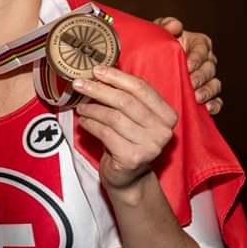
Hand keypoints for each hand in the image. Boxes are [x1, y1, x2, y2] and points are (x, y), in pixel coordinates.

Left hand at [72, 66, 176, 192]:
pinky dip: (91, 125)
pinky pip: (106, 133)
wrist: (128, 178)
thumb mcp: (134, 118)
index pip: (142, 88)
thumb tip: (100, 72)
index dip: (117, 77)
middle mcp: (163, 130)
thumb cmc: (128, 141)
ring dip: (92, 109)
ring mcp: (150, 146)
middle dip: (99, 90)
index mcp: (167, 115)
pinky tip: (84, 122)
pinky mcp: (133, 158)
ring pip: (113, 117)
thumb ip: (126, 97)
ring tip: (81, 107)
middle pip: (125, 101)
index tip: (96, 70)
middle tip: (79, 84)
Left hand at [154, 16, 222, 114]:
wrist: (146, 65)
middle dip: (202, 76)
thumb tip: (176, 25)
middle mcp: (205, 61)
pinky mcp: (205, 96)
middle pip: (210, 68)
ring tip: (197, 97)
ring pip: (215, 85)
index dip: (198, 57)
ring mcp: (206, 80)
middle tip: (191, 83)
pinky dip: (215, 105)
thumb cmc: (154, 46)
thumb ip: (165, 25)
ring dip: (208, 91)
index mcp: (198, 44)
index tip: (188, 64)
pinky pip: (216, 101)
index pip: (203, 48)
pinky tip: (207, 109)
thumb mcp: (156, 32)